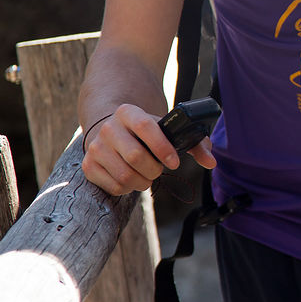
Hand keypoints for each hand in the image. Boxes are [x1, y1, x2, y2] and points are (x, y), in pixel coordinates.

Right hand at [81, 103, 215, 195]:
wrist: (110, 130)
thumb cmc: (146, 133)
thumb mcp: (166, 130)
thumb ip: (193, 143)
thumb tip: (211, 162)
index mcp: (128, 112)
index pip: (146, 126)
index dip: (163, 147)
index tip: (175, 162)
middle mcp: (108, 128)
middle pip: (137, 157)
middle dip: (155, 170)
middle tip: (158, 169)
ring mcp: (96, 147)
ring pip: (126, 176)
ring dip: (143, 181)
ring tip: (146, 175)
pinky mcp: (89, 166)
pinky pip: (115, 187)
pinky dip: (129, 188)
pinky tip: (131, 178)